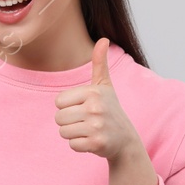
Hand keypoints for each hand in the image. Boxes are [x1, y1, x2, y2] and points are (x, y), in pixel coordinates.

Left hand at [54, 38, 144, 164]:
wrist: (126, 139)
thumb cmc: (110, 110)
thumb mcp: (105, 86)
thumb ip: (100, 63)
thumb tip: (103, 39)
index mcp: (93, 92)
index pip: (58, 101)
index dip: (68, 106)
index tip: (83, 108)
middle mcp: (96, 108)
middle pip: (58, 118)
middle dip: (69, 122)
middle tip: (86, 121)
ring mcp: (97, 127)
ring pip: (63, 132)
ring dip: (73, 134)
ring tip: (88, 130)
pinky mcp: (97, 144)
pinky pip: (72, 145)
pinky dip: (80, 145)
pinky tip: (92, 140)